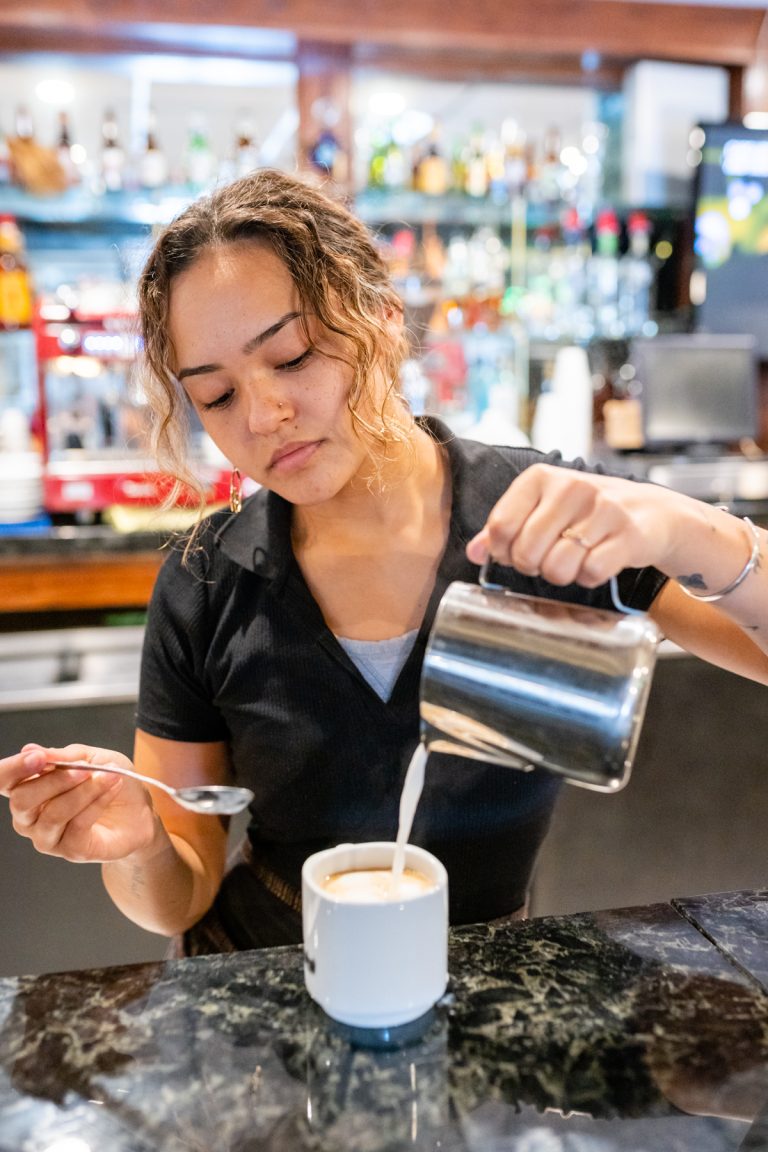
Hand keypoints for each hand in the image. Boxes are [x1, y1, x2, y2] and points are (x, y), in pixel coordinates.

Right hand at [1, 742, 161, 863]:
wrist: (140, 810)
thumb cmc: (111, 781)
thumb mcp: (92, 757)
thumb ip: (62, 756)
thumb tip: (29, 750)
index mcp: (28, 788)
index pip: (3, 781)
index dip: (12, 769)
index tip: (37, 757)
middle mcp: (30, 816)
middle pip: (22, 800)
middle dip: (55, 781)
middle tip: (85, 770)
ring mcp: (47, 836)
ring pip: (52, 814)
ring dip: (83, 792)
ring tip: (109, 777)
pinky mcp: (69, 850)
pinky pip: (77, 825)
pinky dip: (97, 803)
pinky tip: (112, 790)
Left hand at [465, 462, 681, 586]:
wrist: (650, 512)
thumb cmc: (586, 512)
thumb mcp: (542, 509)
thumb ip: (504, 529)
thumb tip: (475, 551)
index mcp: (540, 478)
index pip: (501, 526)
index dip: (504, 551)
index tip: (517, 552)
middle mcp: (570, 487)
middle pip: (526, 552)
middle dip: (533, 567)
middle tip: (548, 559)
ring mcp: (601, 509)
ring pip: (557, 567)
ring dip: (562, 575)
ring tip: (574, 560)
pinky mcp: (627, 533)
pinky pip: (591, 573)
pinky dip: (590, 577)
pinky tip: (597, 562)